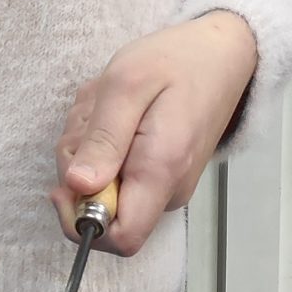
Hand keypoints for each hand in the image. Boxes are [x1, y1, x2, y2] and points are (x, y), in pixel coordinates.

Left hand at [51, 14, 258, 254]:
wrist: (222, 53)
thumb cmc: (176, 60)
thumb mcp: (127, 84)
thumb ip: (103, 139)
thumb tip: (78, 187)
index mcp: (160, 171)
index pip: (120, 239)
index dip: (82, 220)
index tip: (69, 178)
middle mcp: (167, 189)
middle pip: (100, 211)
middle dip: (78, 167)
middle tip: (90, 117)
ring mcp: (164, 183)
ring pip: (103, 187)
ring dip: (88, 147)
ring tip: (106, 105)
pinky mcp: (159, 173)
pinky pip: (115, 172)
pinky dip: (102, 144)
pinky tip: (116, 111)